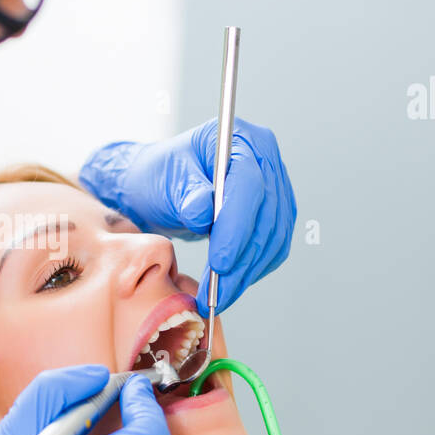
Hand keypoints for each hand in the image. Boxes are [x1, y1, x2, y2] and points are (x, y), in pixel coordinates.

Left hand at [79, 116, 295, 313]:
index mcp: (241, 139)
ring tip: (220, 295)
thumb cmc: (160, 177)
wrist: (162, 187)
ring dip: (249, 272)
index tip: (219, 262)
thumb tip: (205, 212)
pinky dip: (254, 269)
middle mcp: (265, 160)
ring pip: (273, 237)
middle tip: (217, 292)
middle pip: (266, 216)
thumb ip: (186, 194)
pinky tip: (232, 283)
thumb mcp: (166, 181)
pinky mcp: (274, 213)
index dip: (237, 227)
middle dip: (242, 259)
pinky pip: (273, 247)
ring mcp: (274, 187)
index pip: (249, 185)